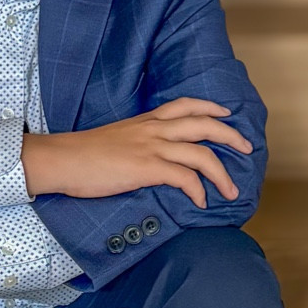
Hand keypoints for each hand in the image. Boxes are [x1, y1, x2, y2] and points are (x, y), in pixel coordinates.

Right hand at [21, 98, 250, 208]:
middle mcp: (153, 130)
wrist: (62, 159)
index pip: (185, 105)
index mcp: (145, 121)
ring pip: (201, 153)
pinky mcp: (146, 168)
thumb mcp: (115, 140)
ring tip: (231, 191)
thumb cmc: (82, 155)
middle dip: (230, 135)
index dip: (210, 107)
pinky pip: (185, 178)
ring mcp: (151, 148)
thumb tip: (148, 160)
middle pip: (203, 124)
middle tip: (246, 148)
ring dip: (222, 174)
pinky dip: (199, 190)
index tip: (226, 113)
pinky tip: (201, 202)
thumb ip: (137, 145)